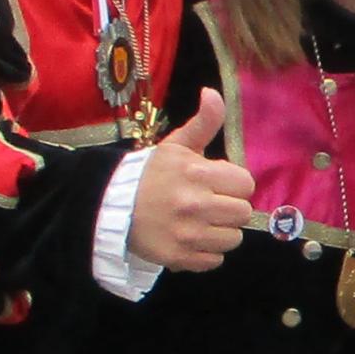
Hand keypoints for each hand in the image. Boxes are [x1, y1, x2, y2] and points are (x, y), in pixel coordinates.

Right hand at [130, 91, 260, 271]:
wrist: (109, 207)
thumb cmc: (149, 175)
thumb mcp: (176, 145)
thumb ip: (203, 122)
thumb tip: (213, 93)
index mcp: (198, 173)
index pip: (245, 184)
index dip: (233, 184)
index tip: (216, 184)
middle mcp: (195, 204)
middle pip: (243, 213)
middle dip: (229, 208)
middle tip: (208, 204)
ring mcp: (188, 234)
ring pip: (232, 239)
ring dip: (220, 232)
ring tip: (199, 222)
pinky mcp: (180, 258)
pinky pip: (214, 260)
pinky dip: (205, 252)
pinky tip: (189, 239)